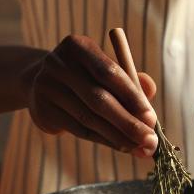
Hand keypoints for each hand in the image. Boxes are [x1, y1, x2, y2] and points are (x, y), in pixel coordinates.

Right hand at [23, 34, 158, 155]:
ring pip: (89, 118)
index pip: (109, 72)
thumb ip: (130, 79)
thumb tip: (150, 89)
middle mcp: (58, 64)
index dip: (132, 96)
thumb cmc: (85, 76)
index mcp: (77, 46)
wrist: (41, 84)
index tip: (151, 118)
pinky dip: (103, 139)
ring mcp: (46, 87)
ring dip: (118, 136)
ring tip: (139, 147)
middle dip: (128, 122)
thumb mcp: (105, 70)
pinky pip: (79, 129)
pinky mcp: (42, 110)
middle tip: (149, 140)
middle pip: (98, 98)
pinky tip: (121, 146)